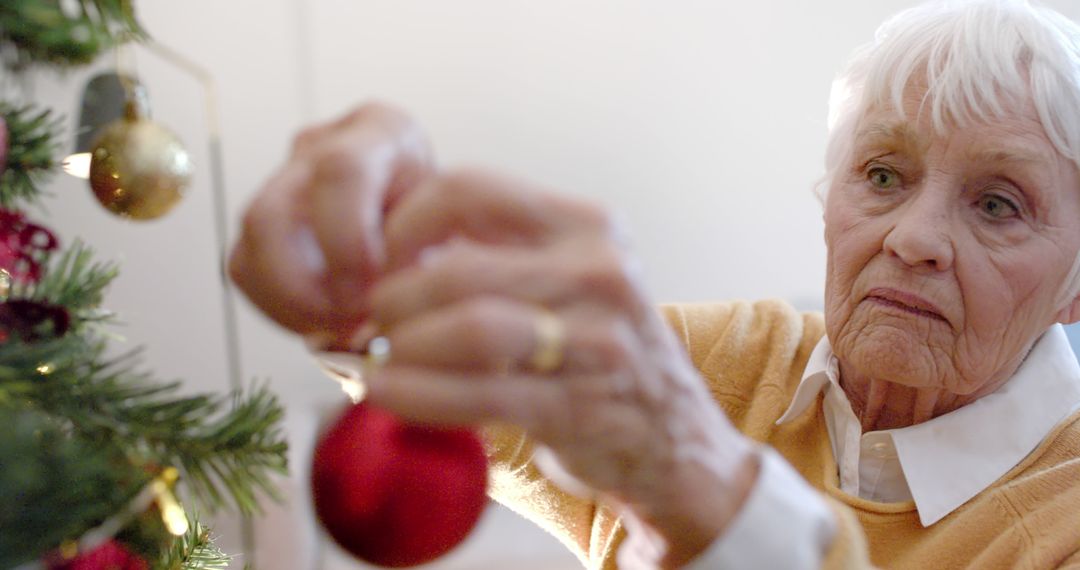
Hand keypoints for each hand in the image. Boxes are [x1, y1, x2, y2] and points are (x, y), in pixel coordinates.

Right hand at [228, 103, 433, 340]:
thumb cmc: (447, 216)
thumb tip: (385, 309)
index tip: (371, 292)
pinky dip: (282, 311)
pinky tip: (325, 325)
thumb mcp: (453, 224)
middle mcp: (322, 146)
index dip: (347, 241)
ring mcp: (285, 182)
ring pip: (249, 249)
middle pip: (269, 213)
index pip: (340, 171)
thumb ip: (424, 255)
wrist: (435, 213)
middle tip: (348, 324)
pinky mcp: (265, 223)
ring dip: (291, 306)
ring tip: (340, 332)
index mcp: (380, 132)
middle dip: (303, 287)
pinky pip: (246, 272)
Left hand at [365, 168, 758, 567]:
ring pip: (471, 328)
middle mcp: (600, 269)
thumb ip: (493, 252)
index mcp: (586, 223)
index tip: (375, 259)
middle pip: (461, 267)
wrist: (674, 437)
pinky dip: (419, 394)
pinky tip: (384, 393)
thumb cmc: (596, 347)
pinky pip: (482, 393)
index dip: (403, 222)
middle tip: (366, 321)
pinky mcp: (582, 403)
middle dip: (393, 297)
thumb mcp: (566, 276)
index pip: (469, 188)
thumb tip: (382, 252)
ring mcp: (598, 337)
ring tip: (374, 357)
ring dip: (404, 346)